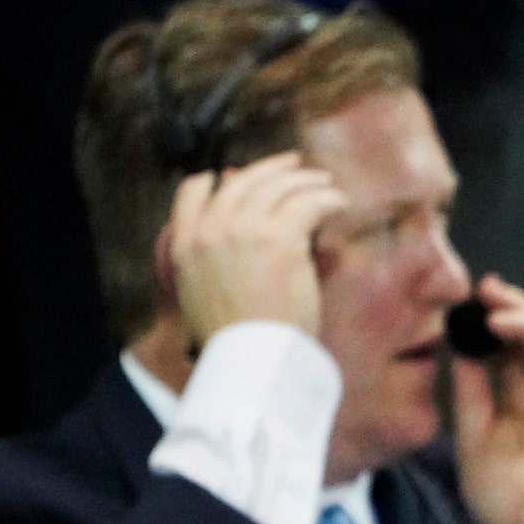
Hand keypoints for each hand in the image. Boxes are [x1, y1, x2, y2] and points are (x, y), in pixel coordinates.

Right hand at [164, 153, 344, 343]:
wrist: (250, 357)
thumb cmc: (235, 338)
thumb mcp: (202, 295)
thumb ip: (212, 261)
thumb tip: (235, 235)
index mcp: (185, 243)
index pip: (192, 191)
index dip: (217, 180)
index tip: (235, 176)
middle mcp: (211, 229)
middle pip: (242, 182)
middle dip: (271, 170)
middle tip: (295, 165)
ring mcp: (245, 229)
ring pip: (276, 186)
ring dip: (304, 180)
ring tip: (324, 183)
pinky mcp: (281, 237)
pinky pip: (306, 203)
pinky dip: (325, 198)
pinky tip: (337, 202)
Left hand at [451, 271, 523, 523]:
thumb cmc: (501, 499)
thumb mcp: (473, 437)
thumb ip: (471, 390)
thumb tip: (459, 341)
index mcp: (521, 407)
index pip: (512, 354)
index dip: (494, 325)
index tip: (469, 300)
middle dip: (513, 311)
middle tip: (486, 288)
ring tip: (496, 310)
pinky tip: (516, 329)